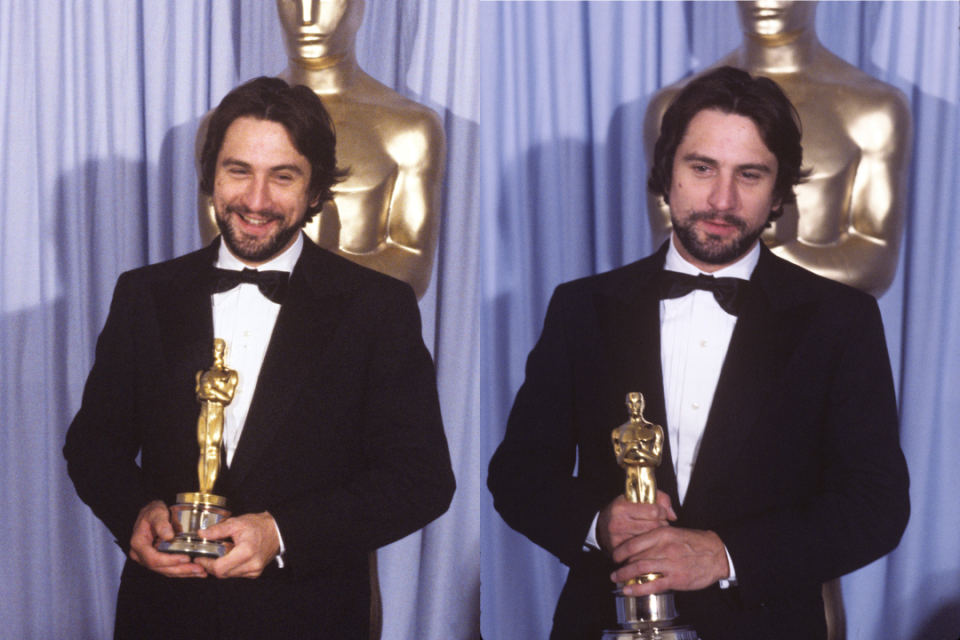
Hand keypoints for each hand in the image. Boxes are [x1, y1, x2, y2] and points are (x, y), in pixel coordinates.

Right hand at [129, 500, 206, 577]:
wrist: (151, 513)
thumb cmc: (153, 512)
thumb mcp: (156, 512)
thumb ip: (161, 523)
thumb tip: (168, 536)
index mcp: (139, 544)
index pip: (152, 558)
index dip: (169, 561)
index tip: (185, 558)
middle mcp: (141, 555)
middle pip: (160, 568)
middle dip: (180, 570)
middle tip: (199, 568)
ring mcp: (148, 559)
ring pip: (166, 571)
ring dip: (184, 573)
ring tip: (201, 572)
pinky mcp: (157, 560)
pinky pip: (169, 569)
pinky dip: (182, 571)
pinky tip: (196, 571)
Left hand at [194, 512, 279, 578]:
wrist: (277, 531)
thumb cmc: (258, 525)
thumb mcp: (237, 522)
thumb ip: (218, 530)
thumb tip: (201, 534)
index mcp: (246, 552)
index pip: (220, 568)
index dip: (207, 564)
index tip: (199, 558)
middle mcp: (251, 565)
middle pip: (222, 574)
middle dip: (211, 566)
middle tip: (205, 556)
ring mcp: (254, 571)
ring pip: (229, 575)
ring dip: (220, 567)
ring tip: (218, 554)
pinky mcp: (255, 573)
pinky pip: (236, 574)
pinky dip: (230, 567)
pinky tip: (230, 557)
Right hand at [597, 491, 676, 554]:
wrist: (603, 526)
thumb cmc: (625, 510)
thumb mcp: (638, 498)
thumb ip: (660, 498)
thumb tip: (673, 516)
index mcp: (622, 507)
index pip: (654, 511)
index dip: (662, 511)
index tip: (660, 512)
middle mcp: (618, 523)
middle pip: (654, 526)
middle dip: (661, 524)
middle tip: (658, 523)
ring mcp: (618, 539)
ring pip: (650, 539)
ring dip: (656, 536)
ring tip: (653, 531)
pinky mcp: (619, 551)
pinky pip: (643, 550)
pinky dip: (649, 546)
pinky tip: (647, 541)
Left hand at [610, 526, 728, 595]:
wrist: (716, 554)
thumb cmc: (695, 542)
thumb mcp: (674, 532)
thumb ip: (656, 538)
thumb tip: (638, 546)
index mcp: (663, 533)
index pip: (635, 542)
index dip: (621, 550)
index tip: (615, 555)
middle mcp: (664, 548)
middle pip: (635, 556)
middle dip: (622, 564)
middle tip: (615, 569)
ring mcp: (670, 564)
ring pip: (640, 569)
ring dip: (625, 575)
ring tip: (616, 579)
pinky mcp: (676, 579)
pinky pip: (652, 585)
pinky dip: (637, 588)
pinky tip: (628, 590)